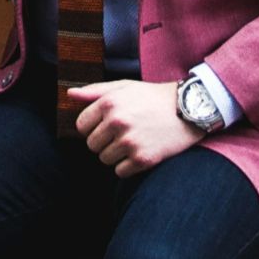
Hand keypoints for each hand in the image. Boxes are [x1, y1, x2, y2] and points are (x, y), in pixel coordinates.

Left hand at [66, 80, 203, 177]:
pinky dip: (128, 166)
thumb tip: (69, 94)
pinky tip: (140, 152)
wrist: (189, 109)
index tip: (106, 126)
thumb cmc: (153, 97)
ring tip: (134, 142)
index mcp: (109, 103)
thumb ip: (95, 91)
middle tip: (123, 134)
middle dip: (104, 141)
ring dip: (116, 154)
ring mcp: (130, 142)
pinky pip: (120, 172)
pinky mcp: (143, 159)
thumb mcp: (124, 87)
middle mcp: (117, 122)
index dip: (92, 127)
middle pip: (92, 145)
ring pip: (104, 159)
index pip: (81, 126)